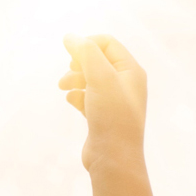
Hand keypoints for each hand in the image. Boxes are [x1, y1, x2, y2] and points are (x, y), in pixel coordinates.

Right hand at [60, 34, 146, 171]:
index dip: (87, 44)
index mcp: (131, 71)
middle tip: (68, 73)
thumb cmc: (112, 115)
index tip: (70, 54)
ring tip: (64, 88)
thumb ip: (86, 52)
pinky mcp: (103, 116)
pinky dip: (77, 96)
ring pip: (89, 79)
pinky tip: (72, 101)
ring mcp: (114, 101)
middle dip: (78, 63)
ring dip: (74, 79)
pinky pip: (87, 97)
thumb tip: (70, 36)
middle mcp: (126, 84)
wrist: (114, 158)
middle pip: (97, 60)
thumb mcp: (100, 77)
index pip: (107, 43)